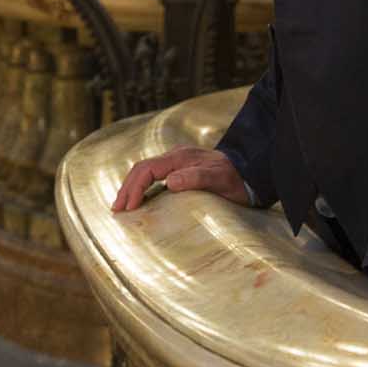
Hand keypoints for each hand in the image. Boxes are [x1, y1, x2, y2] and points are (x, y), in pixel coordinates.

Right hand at [112, 147, 249, 213]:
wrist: (250, 173)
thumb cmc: (236, 179)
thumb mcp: (219, 179)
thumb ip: (197, 178)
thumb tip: (170, 182)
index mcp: (180, 158)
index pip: (147, 169)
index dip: (135, 188)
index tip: (129, 208)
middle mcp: (176, 156)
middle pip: (142, 169)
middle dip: (127, 188)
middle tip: (116, 210)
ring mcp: (177, 162)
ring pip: (145, 171)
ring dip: (132, 187)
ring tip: (122, 206)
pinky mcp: (181, 169)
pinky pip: (154, 176)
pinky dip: (142, 187)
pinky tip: (140, 200)